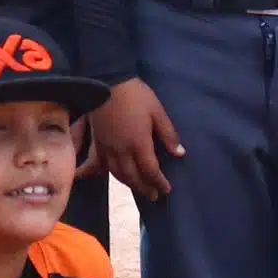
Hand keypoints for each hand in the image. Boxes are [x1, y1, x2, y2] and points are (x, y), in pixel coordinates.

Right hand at [95, 78, 184, 201]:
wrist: (107, 81)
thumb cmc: (136, 95)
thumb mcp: (157, 111)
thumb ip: (168, 134)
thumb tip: (180, 153)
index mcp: (138, 143)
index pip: (150, 170)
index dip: (159, 182)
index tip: (167, 189)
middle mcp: (121, 150)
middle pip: (133, 176)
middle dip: (145, 188)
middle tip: (154, 196)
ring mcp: (107, 147)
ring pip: (117, 173)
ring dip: (129, 184)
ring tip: (138, 188)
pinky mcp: (97, 141)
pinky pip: (102, 164)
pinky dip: (110, 173)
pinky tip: (116, 175)